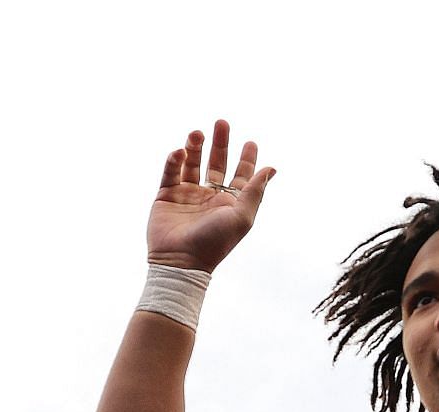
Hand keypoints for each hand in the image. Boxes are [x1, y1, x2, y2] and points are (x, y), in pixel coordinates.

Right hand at [147, 120, 275, 272]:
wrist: (180, 261)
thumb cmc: (215, 242)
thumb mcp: (241, 217)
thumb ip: (255, 191)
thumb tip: (271, 168)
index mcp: (230, 203)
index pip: (240, 176)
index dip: (246, 159)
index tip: (250, 142)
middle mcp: (209, 197)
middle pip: (216, 163)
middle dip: (220, 143)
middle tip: (222, 122)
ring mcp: (188, 195)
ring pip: (193, 163)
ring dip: (195, 147)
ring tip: (197, 133)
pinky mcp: (166, 195)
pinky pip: (171, 171)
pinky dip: (175, 159)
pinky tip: (180, 152)